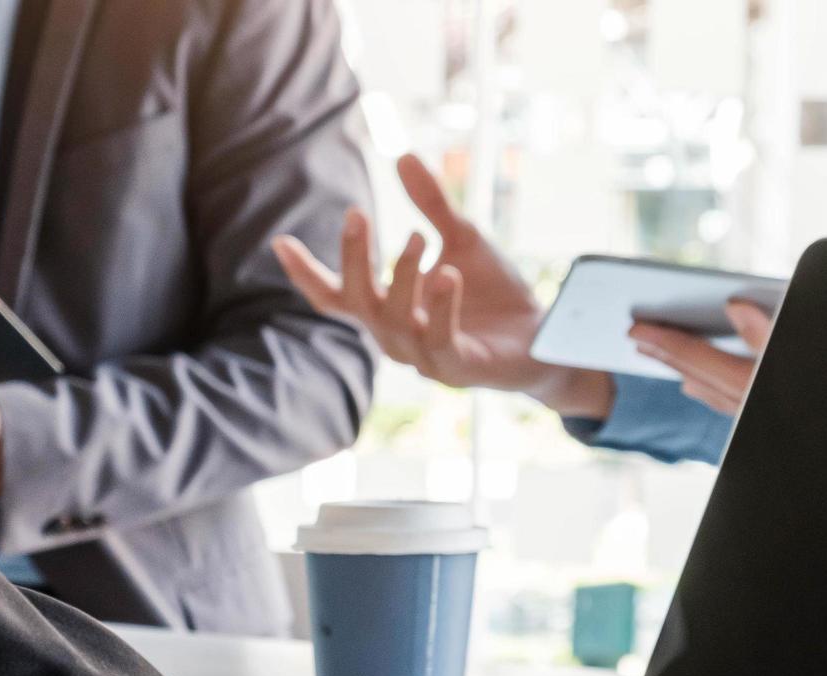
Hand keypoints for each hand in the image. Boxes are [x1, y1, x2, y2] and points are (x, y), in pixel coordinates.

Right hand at [271, 154, 615, 418]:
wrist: (546, 337)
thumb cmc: (496, 294)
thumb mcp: (464, 239)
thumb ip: (432, 205)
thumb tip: (403, 154)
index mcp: (390, 308)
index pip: (336, 297)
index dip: (306, 273)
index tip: (280, 241)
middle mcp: (398, 337)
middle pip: (357, 303)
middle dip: (353, 259)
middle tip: (357, 214)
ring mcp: (426, 357)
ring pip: (393, 322)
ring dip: (401, 276)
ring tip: (420, 238)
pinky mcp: (460, 369)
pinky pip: (440, 342)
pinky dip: (440, 308)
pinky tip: (446, 274)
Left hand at [629, 300, 774, 414]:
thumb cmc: (819, 376)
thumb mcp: (786, 347)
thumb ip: (764, 331)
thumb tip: (733, 306)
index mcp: (744, 384)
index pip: (693, 356)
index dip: (662, 339)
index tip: (635, 329)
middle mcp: (741, 403)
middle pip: (693, 374)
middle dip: (663, 354)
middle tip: (637, 338)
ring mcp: (746, 411)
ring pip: (706, 390)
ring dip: (681, 370)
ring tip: (662, 356)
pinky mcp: (754, 414)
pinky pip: (720, 402)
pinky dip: (704, 388)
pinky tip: (698, 384)